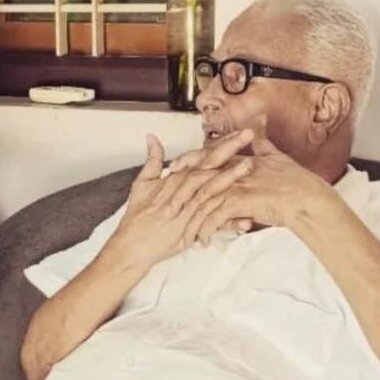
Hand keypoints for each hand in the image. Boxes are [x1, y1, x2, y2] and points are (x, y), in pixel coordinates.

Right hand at [107, 134, 254, 270]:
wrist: (131, 247)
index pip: (198, 157)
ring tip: (248, 166)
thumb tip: (152, 138)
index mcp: (171, 181)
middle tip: (247, 136)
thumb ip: (152, 160)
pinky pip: (209, 223)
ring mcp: (183, 213)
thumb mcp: (141, 185)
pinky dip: (227, 221)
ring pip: (208, 191)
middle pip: (205, 168)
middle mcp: (178, 194)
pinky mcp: (186, 232)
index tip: (236, 132)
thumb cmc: (137, 218)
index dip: (218, 144)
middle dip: (227, 151)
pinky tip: (245, 218)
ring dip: (229, 178)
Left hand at [173, 136, 333, 243]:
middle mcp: (234, 170)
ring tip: (181, 231)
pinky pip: (216, 217)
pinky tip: (201, 240)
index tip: (172, 169)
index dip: (188, 161)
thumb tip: (257, 134)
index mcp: (238, 158)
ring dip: (191, 217)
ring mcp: (236, 185)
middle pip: (197, 176)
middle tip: (165, 205)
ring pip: (203, 199)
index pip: (206, 156)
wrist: (307, 199)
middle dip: (179, 190)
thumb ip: (262, 146)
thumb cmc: (294, 181)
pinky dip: (207, 230)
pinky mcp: (242, 201)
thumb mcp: (276, 158)